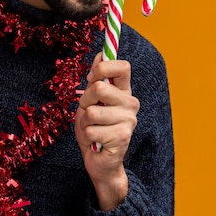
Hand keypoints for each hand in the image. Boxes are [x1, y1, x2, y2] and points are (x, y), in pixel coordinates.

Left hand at [74, 52, 138, 209]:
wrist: (98, 161)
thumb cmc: (93, 128)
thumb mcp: (90, 100)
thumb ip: (96, 79)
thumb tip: (100, 54)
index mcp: (124, 92)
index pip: (122, 67)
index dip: (103, 68)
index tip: (92, 78)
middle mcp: (131, 104)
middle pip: (99, 88)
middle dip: (84, 101)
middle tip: (88, 112)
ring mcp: (128, 121)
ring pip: (92, 112)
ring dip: (84, 122)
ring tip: (92, 129)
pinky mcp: (123, 137)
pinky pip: (92, 130)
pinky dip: (87, 136)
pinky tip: (96, 142)